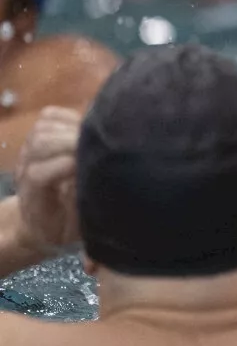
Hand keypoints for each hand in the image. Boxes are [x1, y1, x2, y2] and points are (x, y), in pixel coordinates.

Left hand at [14, 107, 81, 250]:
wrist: (41, 221)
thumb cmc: (65, 227)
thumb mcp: (76, 229)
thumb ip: (81, 205)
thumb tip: (93, 179)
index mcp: (34, 200)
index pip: (39, 175)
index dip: (65, 166)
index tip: (90, 167)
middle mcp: (25, 171)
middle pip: (41, 144)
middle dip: (72, 143)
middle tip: (101, 149)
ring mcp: (28, 152)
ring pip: (44, 128)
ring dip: (71, 130)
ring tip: (94, 140)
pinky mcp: (36, 138)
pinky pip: (49, 116)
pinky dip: (68, 117)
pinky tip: (84, 129)